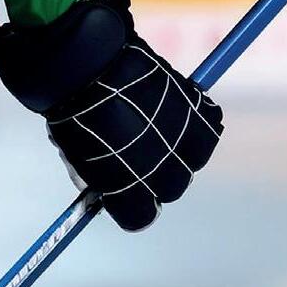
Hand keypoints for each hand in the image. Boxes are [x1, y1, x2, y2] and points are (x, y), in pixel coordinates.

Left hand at [0, 0, 221, 232]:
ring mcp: (182, 143)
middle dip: (159, 177)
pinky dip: (200, 121)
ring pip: (196, 159)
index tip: (125, 191)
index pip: (141, 218)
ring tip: (161, 129)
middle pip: (173, 189)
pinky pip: (211, 126)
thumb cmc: (74, 114)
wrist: (88, 68)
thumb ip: (93, 175)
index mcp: (128, 194)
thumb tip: (102, 187)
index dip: (133, 204)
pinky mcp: (198, 111)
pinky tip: (180, 111)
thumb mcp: (75, 155)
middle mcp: (161, 175)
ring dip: (182, 148)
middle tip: (144, 156)